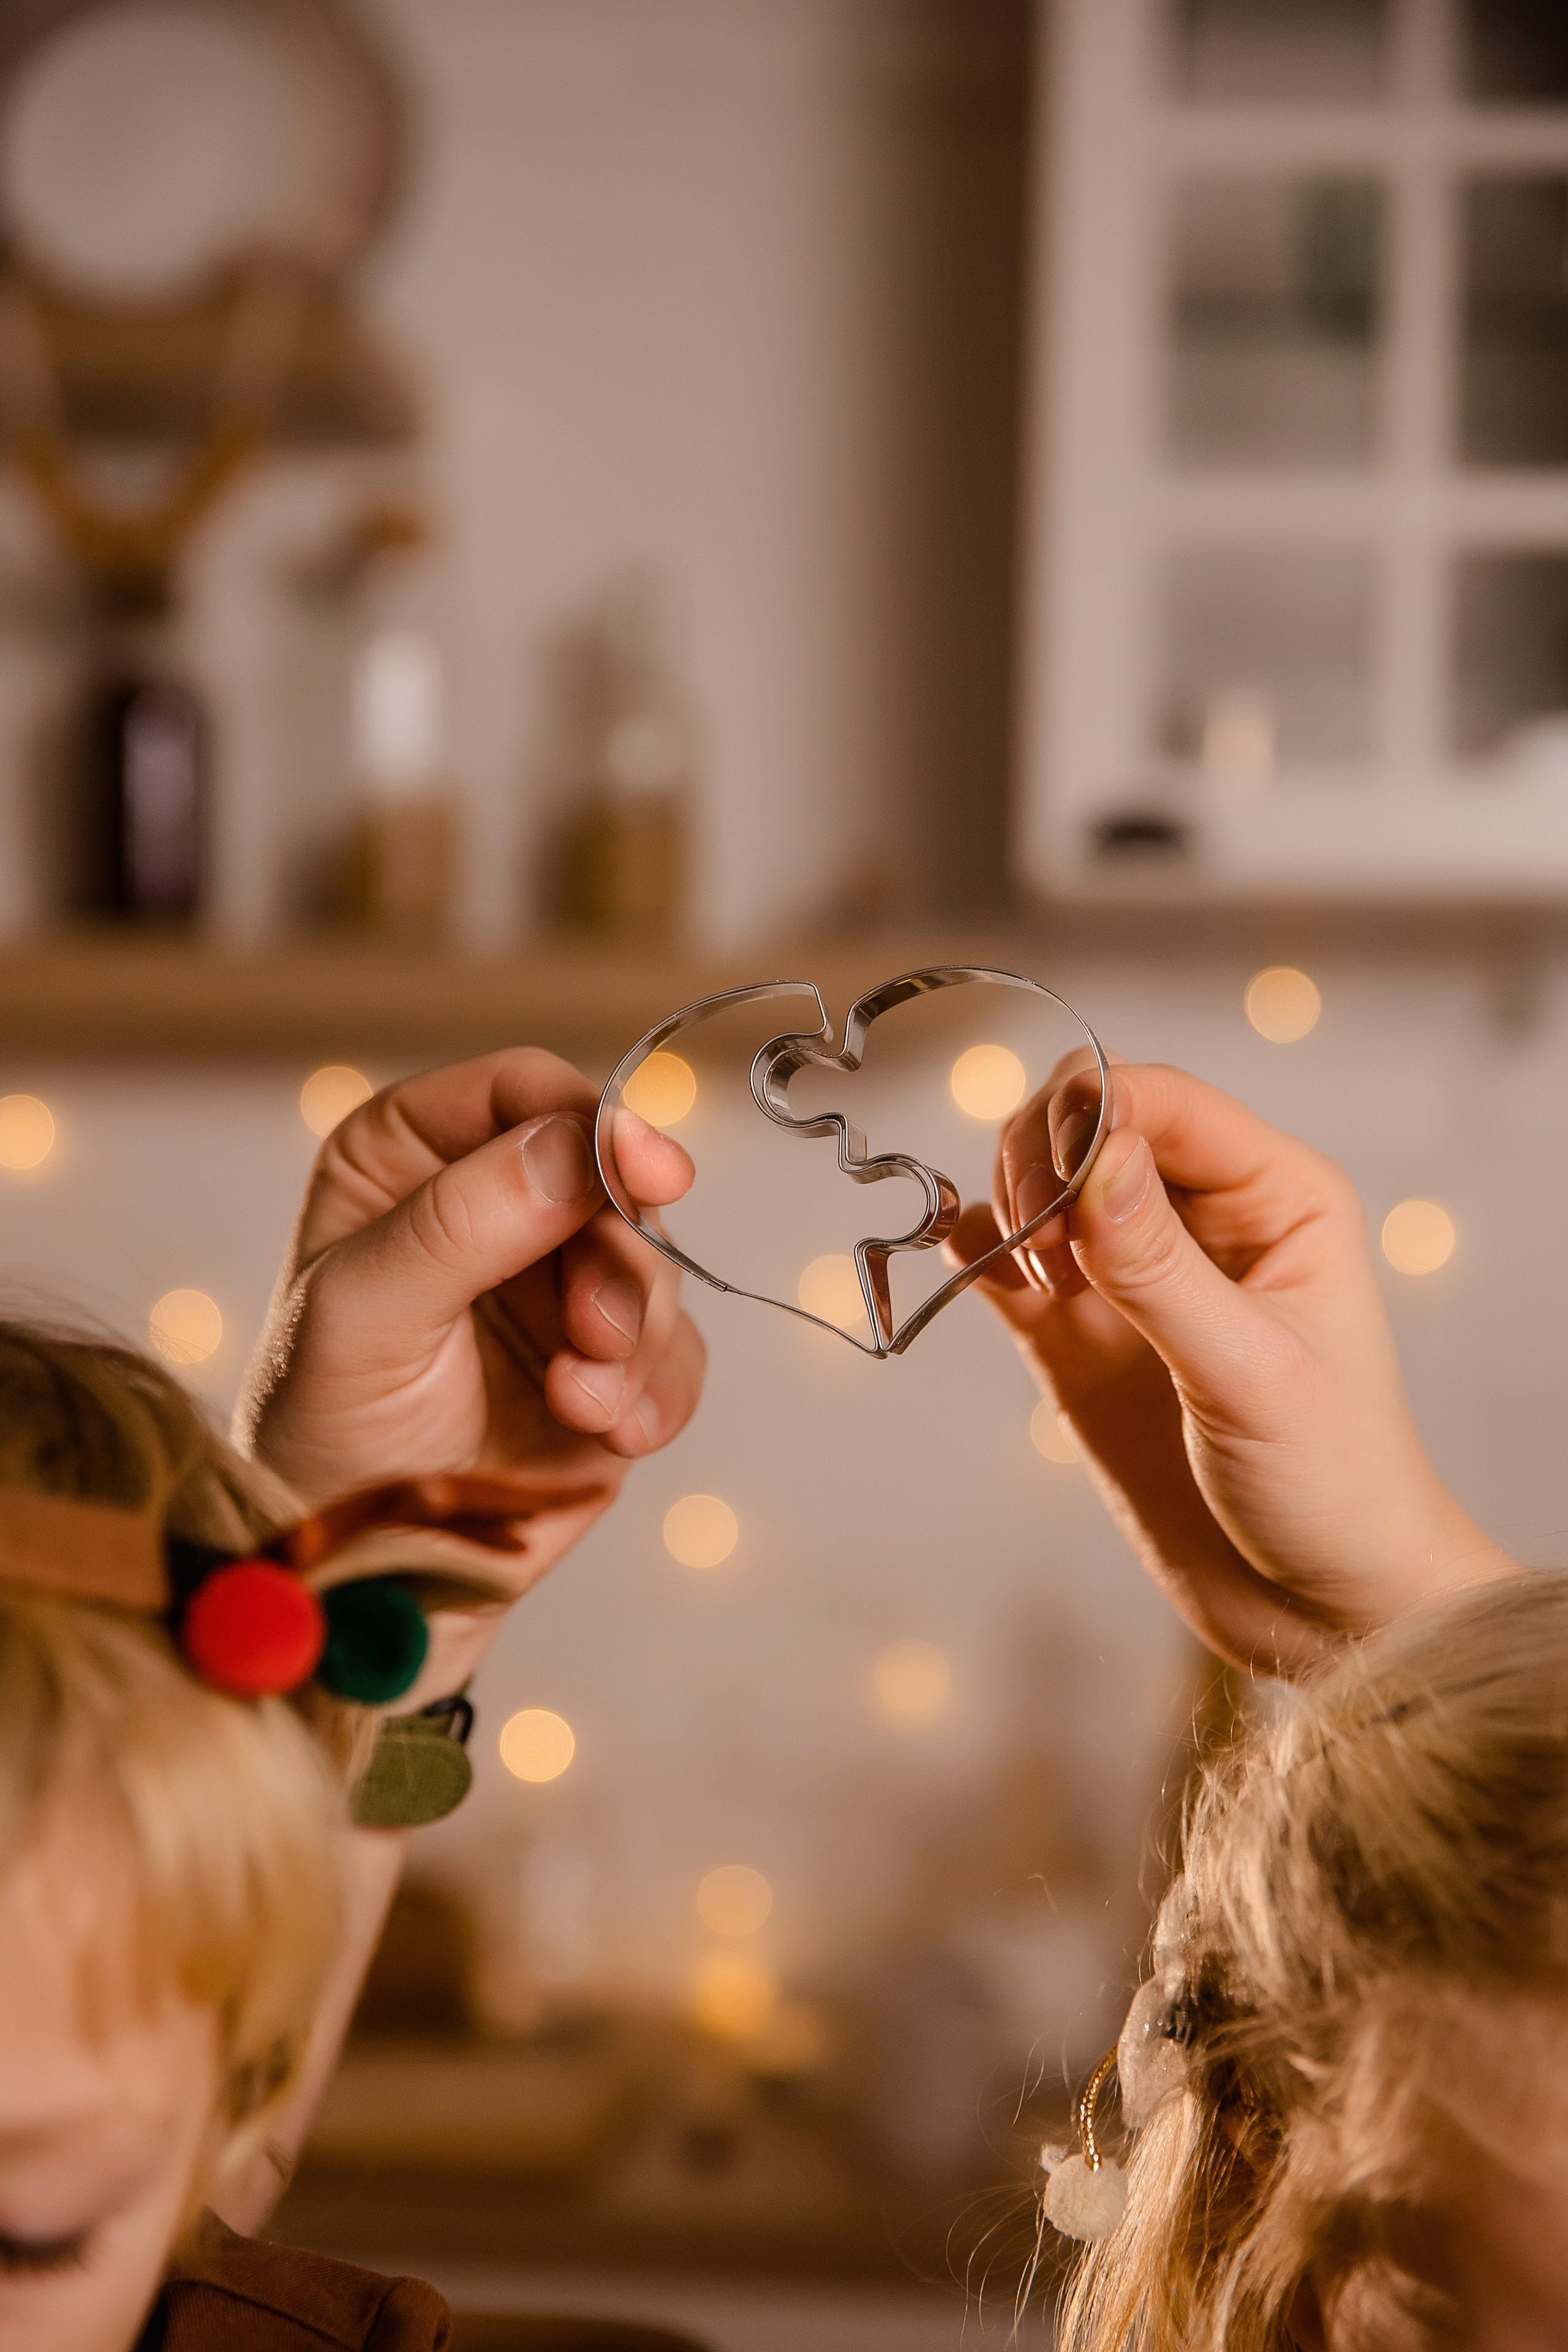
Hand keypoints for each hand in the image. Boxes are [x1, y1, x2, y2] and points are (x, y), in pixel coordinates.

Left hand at [235, 1048, 704, 1606]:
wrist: (365, 1580)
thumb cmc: (320, 1437)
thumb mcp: (361, 1317)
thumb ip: (458, 1224)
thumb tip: (573, 1145)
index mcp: (410, 1159)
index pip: (522, 1092)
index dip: (592, 1120)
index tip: (646, 1172)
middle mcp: (491, 1205)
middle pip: (611, 1178)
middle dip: (618, 1259)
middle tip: (594, 1334)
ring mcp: (557, 1287)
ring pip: (655, 1266)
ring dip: (632, 1339)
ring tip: (579, 1405)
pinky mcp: (609, 1368)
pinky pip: (677, 1354)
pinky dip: (655, 1394)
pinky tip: (610, 1435)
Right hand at [948, 1059, 1513, 1672]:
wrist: (1317, 1604)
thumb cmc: (1330, 1485)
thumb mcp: (1251, 1373)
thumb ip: (1161, 1266)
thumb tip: (1092, 1150)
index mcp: (1277, 1195)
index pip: (1162, 1099)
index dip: (1091, 1117)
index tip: (1052, 1188)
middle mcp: (1204, 1214)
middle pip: (1088, 1117)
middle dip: (1039, 1157)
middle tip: (1043, 1251)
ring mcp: (1135, 1270)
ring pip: (1038, 1174)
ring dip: (1009, 1204)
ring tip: (1037, 1288)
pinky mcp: (1081, 1328)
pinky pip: (1007, 1255)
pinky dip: (975, 1247)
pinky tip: (978, 1271)